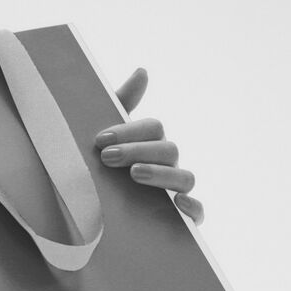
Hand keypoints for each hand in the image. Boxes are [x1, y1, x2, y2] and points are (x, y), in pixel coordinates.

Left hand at [94, 67, 203, 224]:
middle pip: (167, 150)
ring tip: (134, 174)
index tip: (100, 140)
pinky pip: (198, 212)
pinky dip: (192, 207)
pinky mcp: (181, 219)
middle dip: (137, 151)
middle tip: (107, 158)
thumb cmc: (104, 169)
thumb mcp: (106, 140)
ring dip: (160, 174)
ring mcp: (176, 191)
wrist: (93, 218)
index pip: (152, 128)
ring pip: (184, 178)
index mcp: (151, 144)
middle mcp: (168, 165)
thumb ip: (121, 104)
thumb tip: (142, 71)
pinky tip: (177, 204)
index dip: (128, 131)